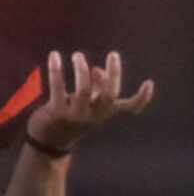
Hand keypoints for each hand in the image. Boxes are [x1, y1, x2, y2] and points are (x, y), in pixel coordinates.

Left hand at [28, 50, 154, 151]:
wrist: (47, 141)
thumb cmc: (70, 117)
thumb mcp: (86, 104)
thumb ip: (95, 87)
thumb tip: (96, 69)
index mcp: (103, 112)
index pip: (127, 107)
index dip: (142, 99)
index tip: (149, 83)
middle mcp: (92, 116)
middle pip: (109, 95)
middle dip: (114, 74)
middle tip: (114, 54)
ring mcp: (74, 115)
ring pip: (83, 90)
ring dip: (82, 70)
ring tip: (78, 55)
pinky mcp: (55, 112)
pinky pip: (57, 88)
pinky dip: (56, 70)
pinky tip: (55, 55)